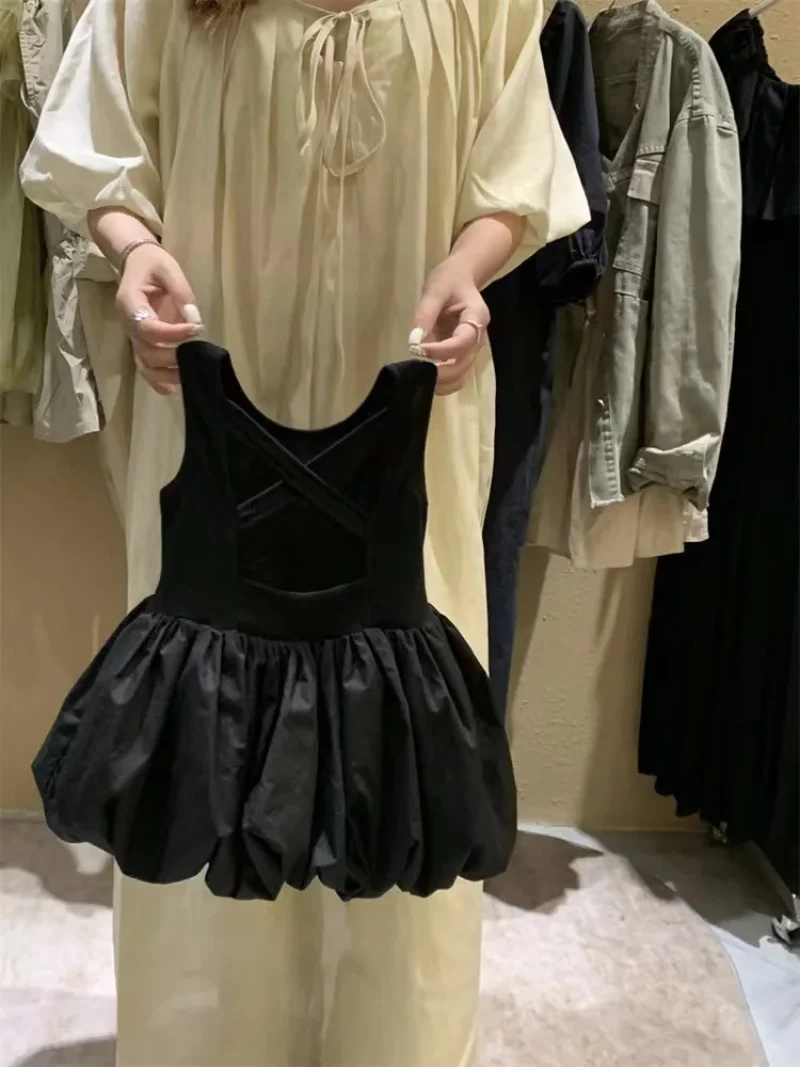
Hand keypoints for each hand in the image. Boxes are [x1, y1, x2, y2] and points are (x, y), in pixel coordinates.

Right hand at [115, 244, 203, 395]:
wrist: (137, 263)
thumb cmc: (152, 263)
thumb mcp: (168, 268)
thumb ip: (181, 291)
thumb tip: (194, 318)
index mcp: (130, 303)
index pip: (147, 327)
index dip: (171, 334)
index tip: (195, 329)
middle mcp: (128, 324)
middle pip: (145, 350)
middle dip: (170, 357)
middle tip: (195, 355)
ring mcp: (133, 336)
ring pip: (144, 364)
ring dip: (165, 375)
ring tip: (188, 377)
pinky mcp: (141, 343)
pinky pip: (144, 367)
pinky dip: (157, 381)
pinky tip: (174, 389)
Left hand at [412, 258, 489, 395]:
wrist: (461, 278)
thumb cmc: (449, 280)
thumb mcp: (435, 290)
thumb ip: (425, 315)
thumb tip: (414, 342)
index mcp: (476, 317)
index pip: (463, 341)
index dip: (442, 350)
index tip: (419, 350)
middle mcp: (478, 337)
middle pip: (464, 363)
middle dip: (442, 372)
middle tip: (418, 372)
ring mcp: (472, 349)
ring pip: (462, 374)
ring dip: (443, 382)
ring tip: (421, 379)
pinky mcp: (463, 355)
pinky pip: (457, 375)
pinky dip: (444, 382)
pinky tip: (427, 380)